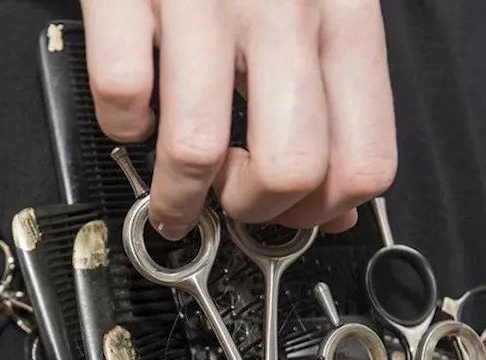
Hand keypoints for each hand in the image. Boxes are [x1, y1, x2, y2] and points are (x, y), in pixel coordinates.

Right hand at [81, 0, 396, 239]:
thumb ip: (338, 93)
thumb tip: (336, 202)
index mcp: (344, 18)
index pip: (365, 160)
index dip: (323, 210)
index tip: (289, 212)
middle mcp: (285, 10)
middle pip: (291, 169)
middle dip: (250, 208)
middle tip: (227, 199)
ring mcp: (204, 1)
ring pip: (196, 149)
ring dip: (176, 194)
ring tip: (171, 191)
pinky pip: (121, 98)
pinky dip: (120, 126)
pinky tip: (134, 112)